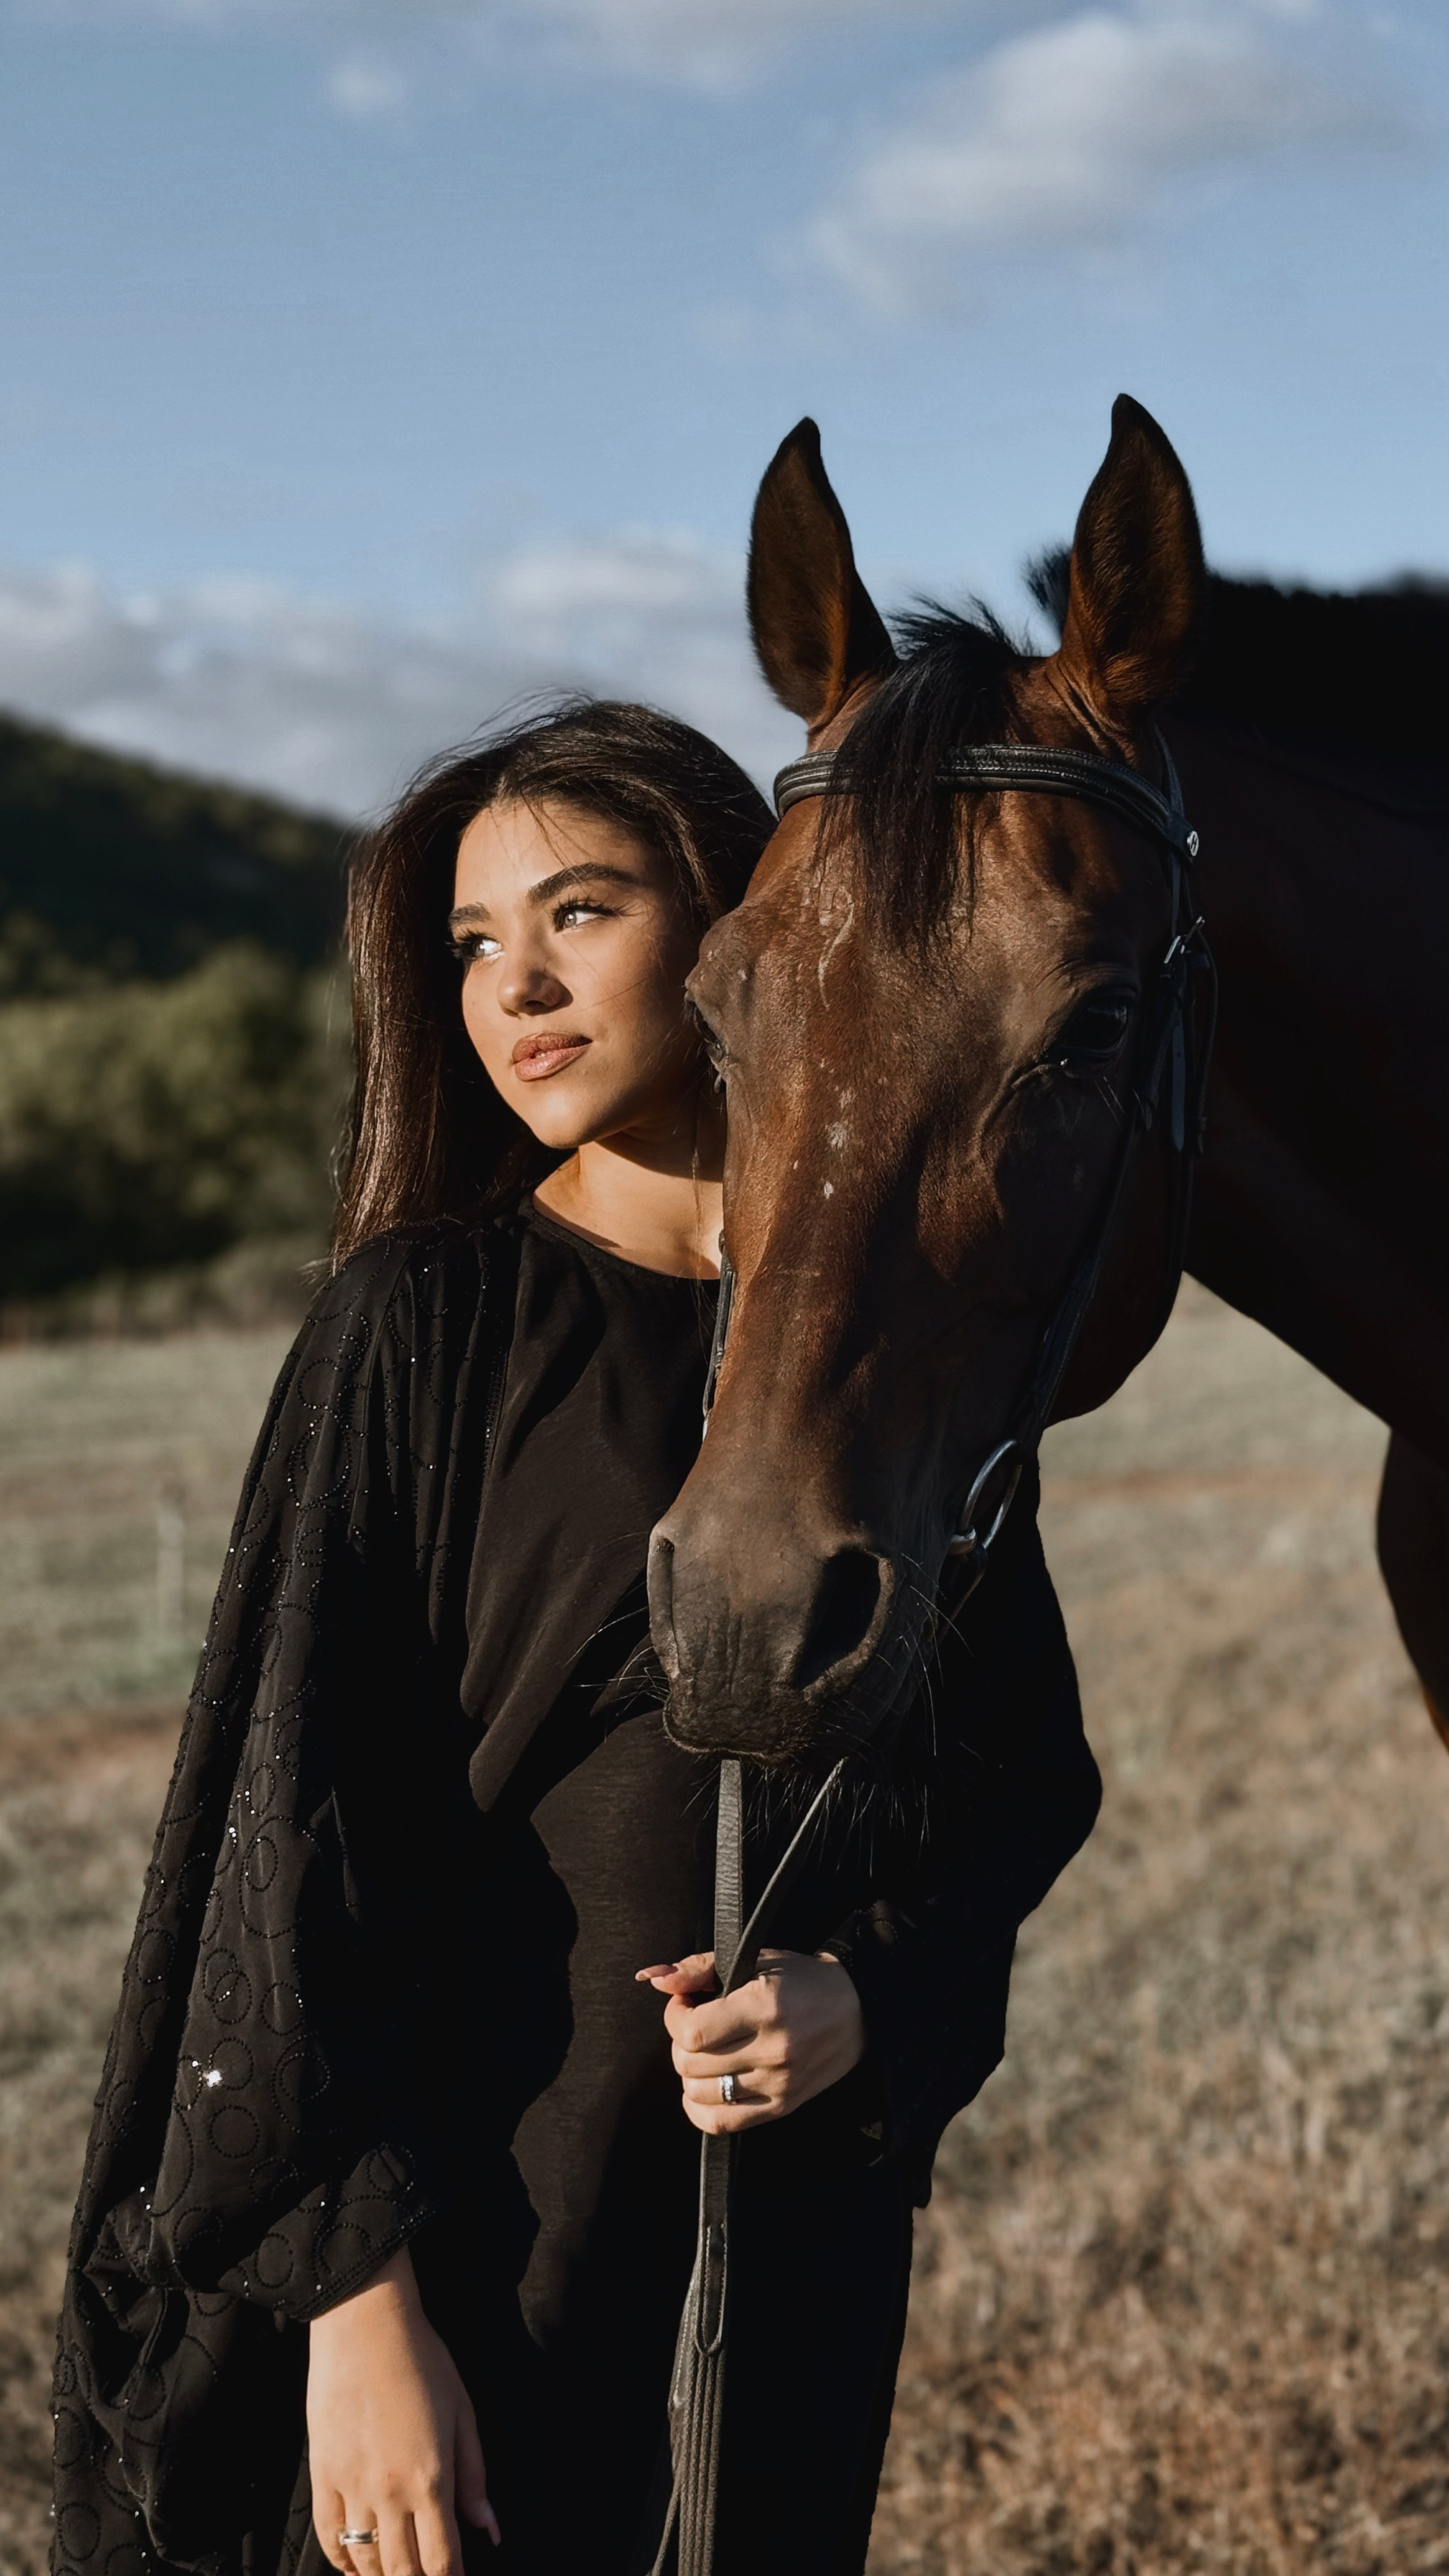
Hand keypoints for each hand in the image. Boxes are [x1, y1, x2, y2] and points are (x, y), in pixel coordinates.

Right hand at [307, 2247, 499, 2575]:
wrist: (365, 2323)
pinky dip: (343, 2560)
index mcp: (431, 2478)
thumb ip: (475, 2477)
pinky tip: (357, 2564)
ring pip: (366, 2559)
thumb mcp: (462, 2413)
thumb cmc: (420, 2359)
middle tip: (427, 2575)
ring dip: (383, 2575)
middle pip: (403, 2569)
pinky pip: (329, 2536)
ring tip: (396, 2572)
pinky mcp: (322, 2474)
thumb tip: (489, 2530)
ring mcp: (352, 2486)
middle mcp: (390, 2492)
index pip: (442, 2559)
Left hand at [636, 1948, 864, 2133]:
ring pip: (700, 2095)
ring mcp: (778, 2083)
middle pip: (690, 2064)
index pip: (692, 2031)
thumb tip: (654, 1977)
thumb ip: (699, 1968)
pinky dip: (701, 2109)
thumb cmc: (802, 1979)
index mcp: (764, 2006)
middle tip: (694, 2025)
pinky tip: (705, 2087)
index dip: (674, 2017)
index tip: (685, 2004)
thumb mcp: (755, 1960)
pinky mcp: (783, 2106)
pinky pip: (723, 2123)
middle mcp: (772, 2049)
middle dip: (680, 2043)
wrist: (859, 2008)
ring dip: (690, 2074)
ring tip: (704, 2052)